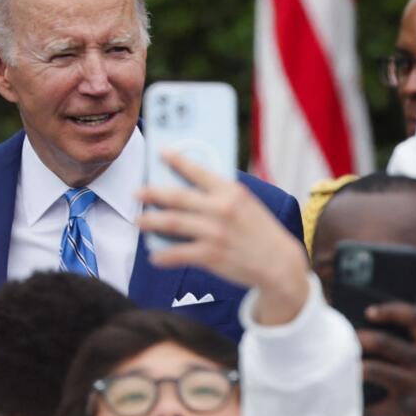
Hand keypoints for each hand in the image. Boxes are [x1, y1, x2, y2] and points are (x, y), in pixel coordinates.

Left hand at [137, 152, 309, 325]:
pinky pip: (179, 253)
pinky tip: (154, 256)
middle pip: (178, 197)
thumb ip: (222, 194)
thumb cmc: (260, 231)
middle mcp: (222, 209)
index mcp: (232, 191)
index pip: (199, 171)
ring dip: (151, 221)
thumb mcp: (247, 204)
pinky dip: (163, 255)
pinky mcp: (211, 255)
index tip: (161, 153)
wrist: (278, 263)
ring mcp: (215, 232)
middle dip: (153, 193)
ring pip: (173, 223)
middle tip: (137, 193)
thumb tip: (190, 186)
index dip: (177, 160)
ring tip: (140, 221)